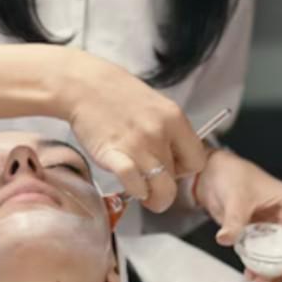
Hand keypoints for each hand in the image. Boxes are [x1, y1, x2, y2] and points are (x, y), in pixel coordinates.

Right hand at [61, 50, 206, 212]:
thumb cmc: (117, 94)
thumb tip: (175, 157)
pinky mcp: (114, 155)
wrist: (84, 86)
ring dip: (152, 196)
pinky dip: (134, 190)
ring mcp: (137, 145)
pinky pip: (134, 184)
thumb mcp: (155, 105)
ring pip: (160, 188)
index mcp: (174, 119)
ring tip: (143, 191)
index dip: (184, 170)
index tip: (172, 168)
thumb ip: (169, 130)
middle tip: (153, 181)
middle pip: (177, 178)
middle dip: (165, 184)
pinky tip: (128, 184)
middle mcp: (159, 133)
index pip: (198, 161)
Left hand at [194, 149, 281, 281]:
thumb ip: (234, 219)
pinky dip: (262, 271)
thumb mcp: (235, 195)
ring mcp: (275, 231)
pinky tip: (251, 276)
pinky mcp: (260, 240)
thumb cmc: (232, 174)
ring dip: (278, 274)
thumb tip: (227, 238)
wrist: (211, 176)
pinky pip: (267, 260)